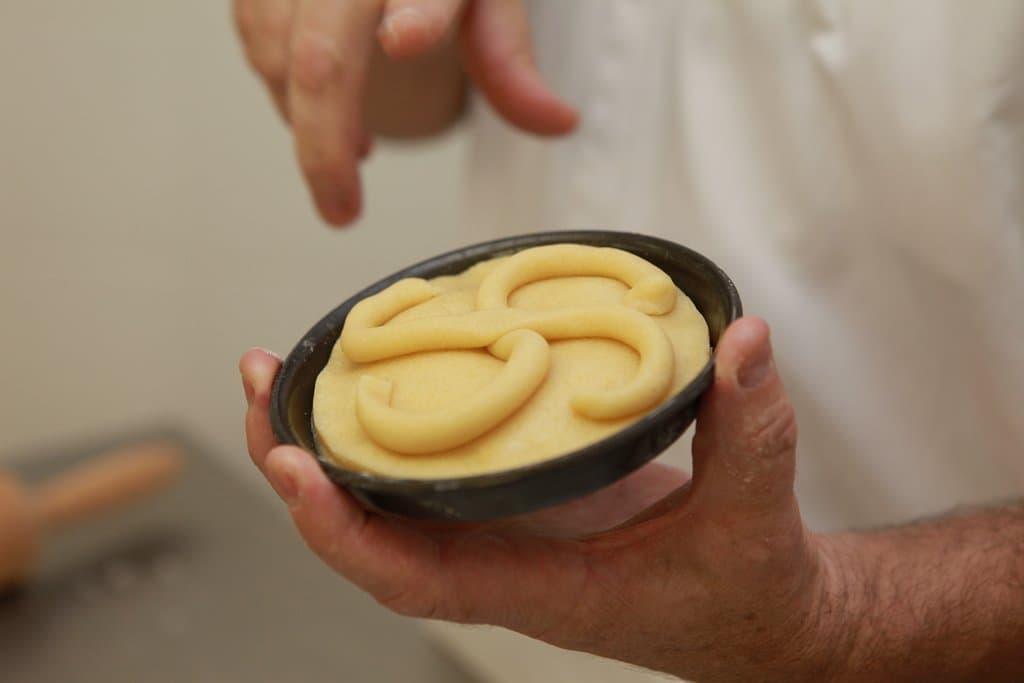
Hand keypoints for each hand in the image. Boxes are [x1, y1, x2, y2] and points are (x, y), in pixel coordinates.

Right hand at [232, 0, 577, 225]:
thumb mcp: (491, 1)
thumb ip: (510, 62)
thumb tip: (560, 124)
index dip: (419, 14)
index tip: (406, 39)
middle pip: (322, 51)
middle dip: (324, 142)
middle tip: (342, 209)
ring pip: (277, 53)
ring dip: (305, 120)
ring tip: (353, 151)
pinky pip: (256, 39)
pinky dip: (283, 90)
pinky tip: (322, 111)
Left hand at [239, 318, 847, 680]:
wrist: (758, 619)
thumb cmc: (751, 588)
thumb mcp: (759, 514)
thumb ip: (753, 428)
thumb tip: (742, 339)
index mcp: (548, 593)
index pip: (419, 580)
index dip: (343, 533)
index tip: (292, 467)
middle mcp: (509, 569)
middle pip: (372, 535)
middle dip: (301, 469)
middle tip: (263, 381)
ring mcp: (508, 540)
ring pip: (390, 506)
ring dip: (329, 444)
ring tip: (286, 374)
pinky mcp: (520, 509)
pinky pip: (431, 479)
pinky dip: (388, 435)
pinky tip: (373, 380)